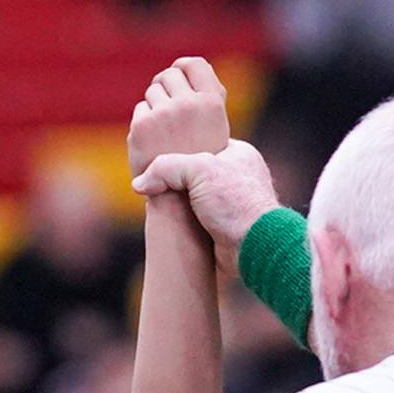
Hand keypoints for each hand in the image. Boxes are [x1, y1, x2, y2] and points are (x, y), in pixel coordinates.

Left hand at [128, 57, 229, 179]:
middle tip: (168, 109)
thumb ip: (211, 95)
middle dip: (166, 86)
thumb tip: (197, 65)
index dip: (183, 66)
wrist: (181, 199)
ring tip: (165, 134)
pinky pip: (140, 111)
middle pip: (169, 74)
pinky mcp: (142, 127)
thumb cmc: (201, 161)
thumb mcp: (216, 127)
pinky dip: (143, 124)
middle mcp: (188, 106)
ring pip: (152, 92)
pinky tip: (153, 144)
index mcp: (211, 103)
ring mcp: (164, 115)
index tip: (177, 73)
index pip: (193, 64)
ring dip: (155, 106)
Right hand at [131, 138, 280, 274]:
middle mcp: (237, 177)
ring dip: (176, 202)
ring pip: (194, 198)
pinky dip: (182, 221)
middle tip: (153, 179)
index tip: (159, 153)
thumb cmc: (236, 203)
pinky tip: (166, 221)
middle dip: (175, 178)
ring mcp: (230, 205)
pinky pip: (195, 220)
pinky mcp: (222, 229)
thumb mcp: (199, 170)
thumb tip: (139, 184)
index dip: (180, 148)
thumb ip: (166, 168)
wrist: (254, 248)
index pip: (203, 144)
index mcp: (239, 154)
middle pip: (196, 172)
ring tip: (154, 200)